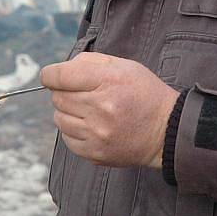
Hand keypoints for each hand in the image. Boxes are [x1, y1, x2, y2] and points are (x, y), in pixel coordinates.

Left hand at [41, 53, 179, 167]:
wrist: (166, 129)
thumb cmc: (145, 93)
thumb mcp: (125, 66)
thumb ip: (91, 62)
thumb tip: (61, 70)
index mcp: (108, 81)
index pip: (61, 76)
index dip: (50, 74)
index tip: (50, 75)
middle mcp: (100, 108)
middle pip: (58, 97)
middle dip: (64, 91)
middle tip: (81, 92)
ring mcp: (97, 134)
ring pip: (59, 118)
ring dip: (67, 111)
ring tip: (87, 109)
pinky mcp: (94, 153)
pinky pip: (66, 138)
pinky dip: (73, 129)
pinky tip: (90, 125)